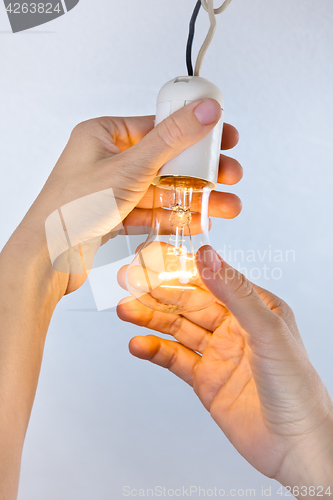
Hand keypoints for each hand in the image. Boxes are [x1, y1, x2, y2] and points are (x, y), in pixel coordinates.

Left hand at [22, 100, 241, 294]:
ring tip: (225, 206)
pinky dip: (173, 216)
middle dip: (201, 171)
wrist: (46, 258)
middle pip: (165, 160)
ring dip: (194, 198)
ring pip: (161, 190)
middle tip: (230, 176)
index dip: (196, 131)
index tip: (224, 136)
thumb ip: (172, 139)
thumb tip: (204, 111)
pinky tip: (198, 220)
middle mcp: (107, 160)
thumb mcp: (131, 166)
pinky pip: (150, 212)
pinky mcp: (113, 215)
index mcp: (104, 135)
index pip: (159, 126)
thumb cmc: (73, 208)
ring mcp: (111, 189)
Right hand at [117, 246, 332, 493]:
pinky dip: (155, 351)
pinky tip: (139, 344)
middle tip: (128, 281)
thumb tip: (207, 256)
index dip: (180, 269)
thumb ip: (234, 292)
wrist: (295, 446)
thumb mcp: (267, 330)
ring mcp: (219, 353)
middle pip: (188, 304)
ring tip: (125, 310)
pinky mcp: (206, 379)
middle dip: (157, 293)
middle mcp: (235, 327)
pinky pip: (175, 359)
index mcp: (254, 308)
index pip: (210, 280)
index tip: (152, 258)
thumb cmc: (295, 387)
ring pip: (178, 329)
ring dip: (151, 318)